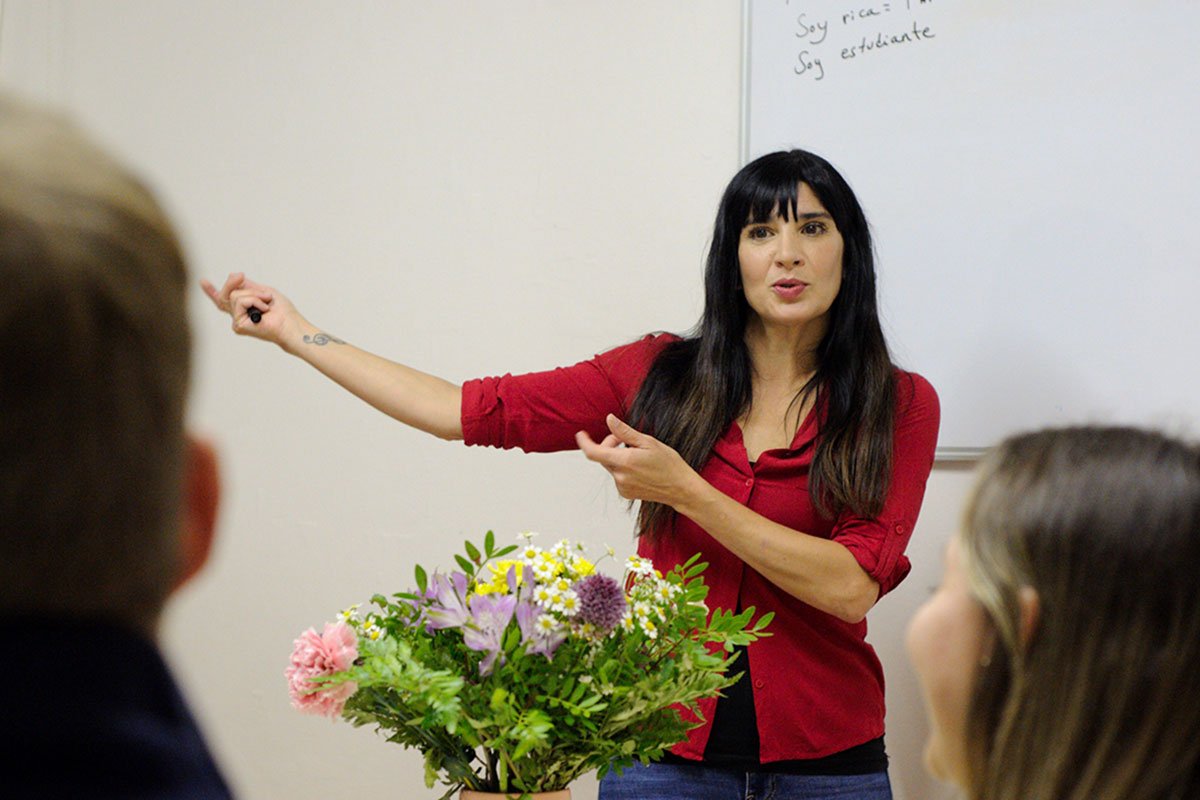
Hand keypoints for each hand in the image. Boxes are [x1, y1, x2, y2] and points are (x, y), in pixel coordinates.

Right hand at [199, 272, 301, 346]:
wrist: (290, 323)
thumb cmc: (282, 311)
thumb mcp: (263, 291)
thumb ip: (247, 286)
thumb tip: (234, 275)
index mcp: (243, 307)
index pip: (224, 299)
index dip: (211, 291)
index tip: (202, 281)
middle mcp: (238, 315)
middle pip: (224, 294)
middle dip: (232, 281)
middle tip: (241, 275)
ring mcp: (237, 321)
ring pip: (234, 296)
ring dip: (254, 294)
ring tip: (266, 302)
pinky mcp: (238, 325)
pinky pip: (241, 301)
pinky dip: (255, 300)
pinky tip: (264, 309)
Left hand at [575, 414, 698, 507]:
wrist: (680, 488)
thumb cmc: (669, 464)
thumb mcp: (648, 442)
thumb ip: (625, 432)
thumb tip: (609, 420)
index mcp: (624, 461)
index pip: (593, 452)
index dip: (584, 442)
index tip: (581, 434)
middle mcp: (620, 476)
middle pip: (603, 457)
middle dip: (610, 445)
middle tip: (627, 440)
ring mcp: (622, 486)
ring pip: (611, 466)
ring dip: (617, 457)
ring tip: (638, 455)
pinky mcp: (626, 493)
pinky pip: (617, 476)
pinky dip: (623, 469)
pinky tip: (640, 469)